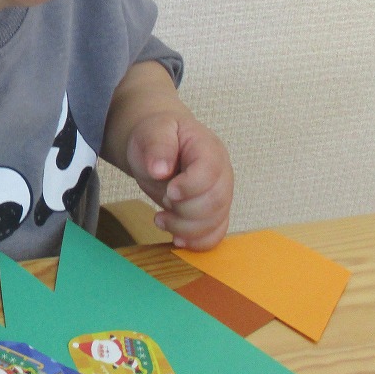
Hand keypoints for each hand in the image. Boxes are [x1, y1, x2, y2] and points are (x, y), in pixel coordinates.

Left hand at [125, 113, 231, 250]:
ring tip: (160, 218)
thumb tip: (160, 169)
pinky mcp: (212, 213)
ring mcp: (220, 194)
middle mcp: (222, 173)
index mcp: (209, 148)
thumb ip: (157, 146)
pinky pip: (214, 234)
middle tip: (163, 200)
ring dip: (185, 229)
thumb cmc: (157, 135)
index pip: (210, 172)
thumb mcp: (152, 131)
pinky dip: (196, 242)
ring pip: (215, 222)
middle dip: (184, 210)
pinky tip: (176, 238)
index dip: (190, 187)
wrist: (156, 145)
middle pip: (215, 202)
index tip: (169, 191)